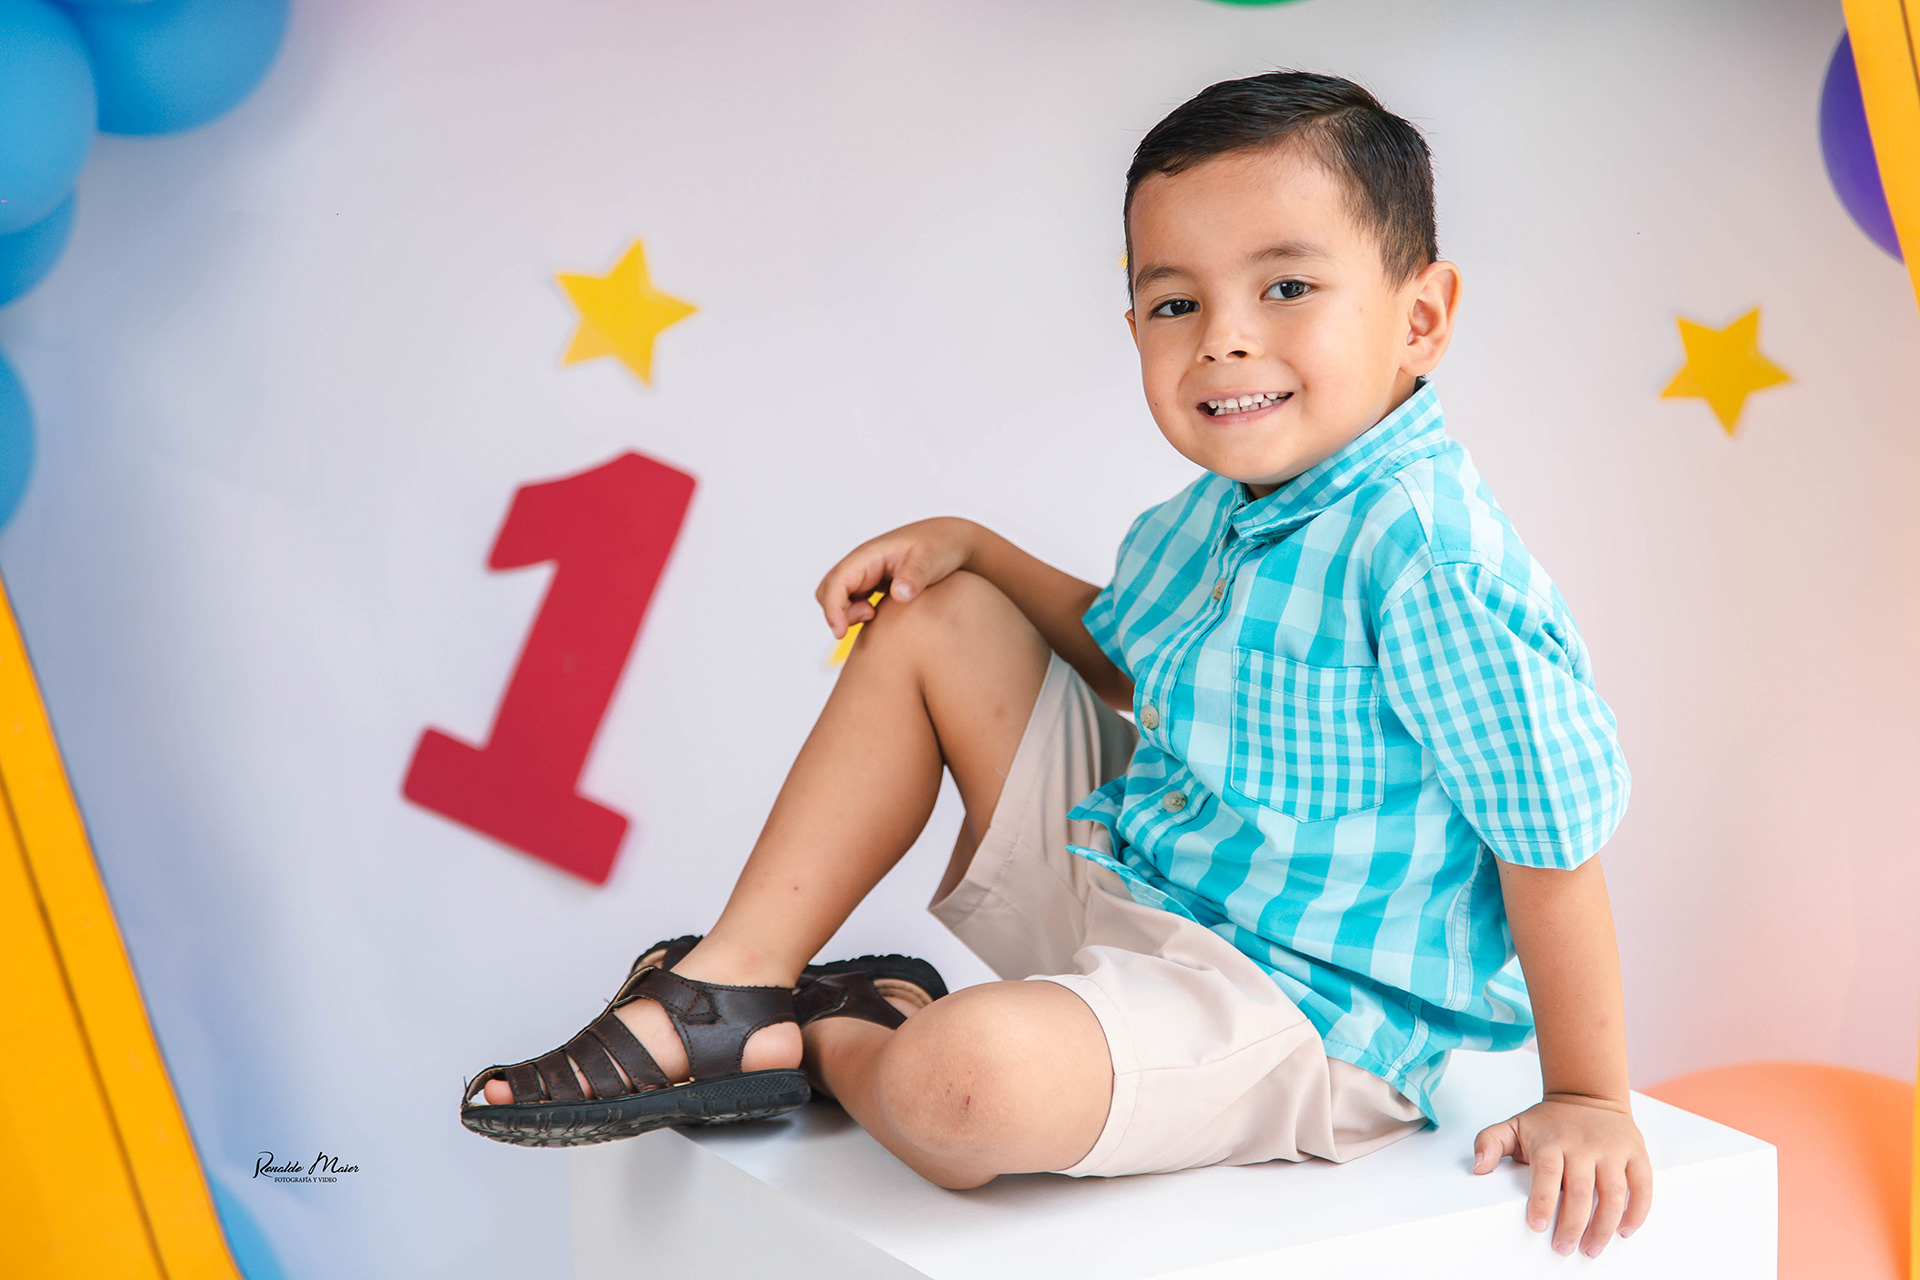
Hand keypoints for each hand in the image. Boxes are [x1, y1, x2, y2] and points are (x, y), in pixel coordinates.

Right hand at [815, 517, 976, 637]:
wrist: (953, 541)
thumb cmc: (941, 546)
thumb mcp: (931, 559)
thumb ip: (914, 575)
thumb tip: (899, 594)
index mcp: (869, 555)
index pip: (837, 582)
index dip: (834, 608)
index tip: (842, 632)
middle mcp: (862, 563)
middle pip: (828, 590)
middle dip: (836, 611)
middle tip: (867, 620)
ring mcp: (866, 573)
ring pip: (838, 597)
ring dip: (847, 612)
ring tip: (875, 617)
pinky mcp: (873, 583)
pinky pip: (852, 600)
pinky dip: (857, 613)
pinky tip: (881, 616)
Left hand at [1472, 1094, 1651, 1257]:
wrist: (1587, 1095)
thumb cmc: (1549, 1121)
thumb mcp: (1514, 1125)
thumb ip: (1490, 1143)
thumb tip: (1478, 1167)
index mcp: (1552, 1141)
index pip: (1547, 1173)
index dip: (1542, 1201)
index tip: (1537, 1226)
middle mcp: (1583, 1145)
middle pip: (1580, 1190)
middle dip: (1573, 1225)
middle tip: (1564, 1248)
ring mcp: (1612, 1149)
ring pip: (1613, 1192)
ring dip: (1604, 1226)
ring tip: (1592, 1248)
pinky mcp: (1635, 1153)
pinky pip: (1642, 1185)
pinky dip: (1637, 1211)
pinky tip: (1625, 1229)